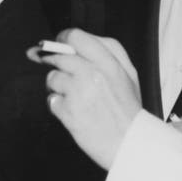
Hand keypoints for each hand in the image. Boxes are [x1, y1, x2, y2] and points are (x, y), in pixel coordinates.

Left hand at [35, 28, 142, 170]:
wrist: (130, 144)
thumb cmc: (127, 109)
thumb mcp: (128, 73)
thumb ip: (106, 51)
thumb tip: (74, 40)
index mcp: (108, 62)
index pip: (75, 36)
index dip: (62, 39)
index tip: (58, 46)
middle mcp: (93, 74)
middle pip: (58, 56)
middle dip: (54, 64)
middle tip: (63, 74)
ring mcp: (79, 92)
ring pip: (52, 78)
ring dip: (57, 87)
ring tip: (73, 97)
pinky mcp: (68, 112)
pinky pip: (51, 100)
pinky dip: (58, 106)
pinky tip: (73, 111)